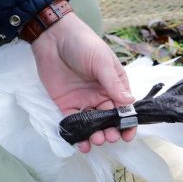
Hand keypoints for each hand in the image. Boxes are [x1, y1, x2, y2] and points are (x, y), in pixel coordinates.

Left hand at [30, 13, 135, 152]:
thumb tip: (129, 102)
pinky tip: (82, 144)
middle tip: (109, 137)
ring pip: (92, 125)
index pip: (124, 108)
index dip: (128, 122)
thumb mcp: (102, 62)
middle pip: (109, 119)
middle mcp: (100, 95)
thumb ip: (113, 84)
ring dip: (96, 135)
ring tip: (96, 139)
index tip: (128, 135)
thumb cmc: (83, 44)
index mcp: (114, 85)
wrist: (53, 37)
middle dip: (111, 131)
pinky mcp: (65, 104)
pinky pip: (73, 123)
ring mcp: (83, 101)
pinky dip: (77, 135)